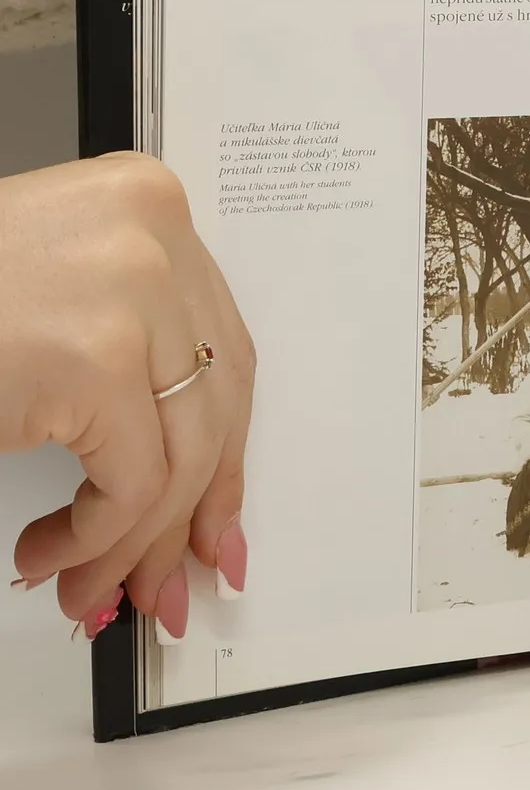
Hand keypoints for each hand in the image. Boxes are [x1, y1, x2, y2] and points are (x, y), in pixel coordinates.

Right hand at [2, 155, 255, 638]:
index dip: (223, 446)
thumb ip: (128, 358)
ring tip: (91, 584)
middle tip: (169, 574)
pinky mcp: (98, 356)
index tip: (214, 514)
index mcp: (141, 204)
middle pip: (217, 400)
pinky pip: (133, 481)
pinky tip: (47, 553)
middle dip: (194, 508)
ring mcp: (132, 291)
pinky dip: (95, 537)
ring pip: (182, 453)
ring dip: (135, 543)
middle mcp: (152, 234)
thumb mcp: (54, 301)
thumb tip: (187, 483)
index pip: (221, 347)